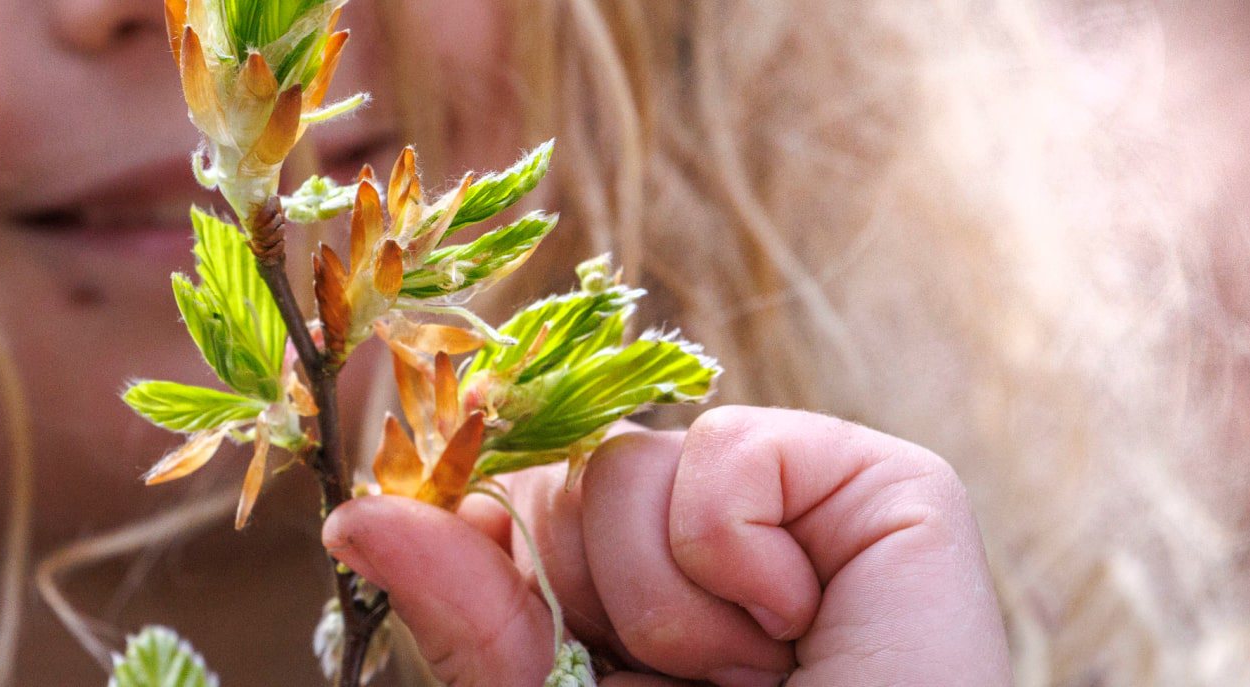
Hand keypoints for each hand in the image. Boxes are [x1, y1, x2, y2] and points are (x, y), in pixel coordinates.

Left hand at [321, 406, 1009, 685]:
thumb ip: (470, 626)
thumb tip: (358, 517)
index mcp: (626, 624)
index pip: (514, 510)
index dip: (477, 527)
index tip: (464, 560)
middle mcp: (710, 564)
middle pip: (565, 475)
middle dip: (578, 586)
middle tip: (654, 682)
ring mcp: (801, 524)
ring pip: (632, 460)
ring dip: (658, 597)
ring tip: (739, 685)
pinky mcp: (891, 496)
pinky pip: (735, 447)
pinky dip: (735, 550)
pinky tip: (793, 631)